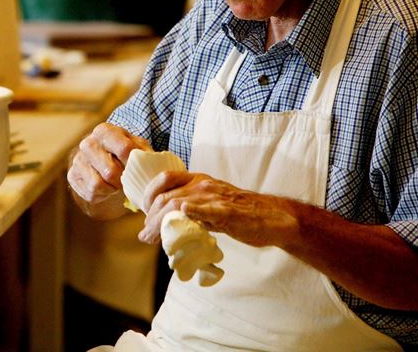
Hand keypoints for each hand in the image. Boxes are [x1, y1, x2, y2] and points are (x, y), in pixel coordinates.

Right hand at [67, 123, 152, 211]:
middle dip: (122, 179)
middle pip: (110, 171)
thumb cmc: (123, 152)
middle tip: (126, 179)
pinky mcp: (73, 176)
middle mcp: (87, 143)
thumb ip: (144, 152)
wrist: (102, 159)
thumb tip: (153, 162)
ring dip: (112, 188)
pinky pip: (90, 192)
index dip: (134, 164)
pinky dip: (102, 194)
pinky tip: (107, 187)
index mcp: (104, 131)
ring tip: (117, 183)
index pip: (124, 149)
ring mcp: (78, 160)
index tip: (139, 169)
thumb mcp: (136, 146)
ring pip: (98, 184)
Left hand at [138, 171, 296, 246]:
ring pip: (178, 204)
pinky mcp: (227, 211)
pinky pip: (206, 209)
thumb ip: (191, 211)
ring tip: (152, 239)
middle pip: (166, 196)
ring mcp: (215, 197)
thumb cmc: (241, 213)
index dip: (149, 195)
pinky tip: (182, 214)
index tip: (145, 214)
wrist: (272, 217)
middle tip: (145, 235)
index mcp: (199, 180)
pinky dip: (192, 211)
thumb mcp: (211, 206)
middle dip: (150, 217)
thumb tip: (166, 226)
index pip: (165, 179)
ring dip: (160, 223)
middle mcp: (203, 184)